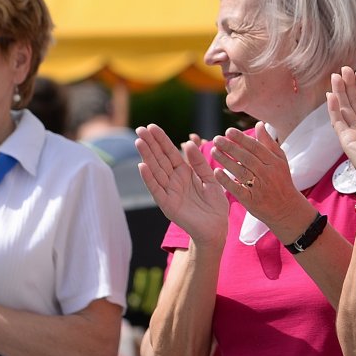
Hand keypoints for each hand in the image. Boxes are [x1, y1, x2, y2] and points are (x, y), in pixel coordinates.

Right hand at [136, 125, 230, 246]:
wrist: (216, 229)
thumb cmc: (214, 205)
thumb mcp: (210, 178)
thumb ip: (199, 162)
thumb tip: (187, 143)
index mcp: (184, 173)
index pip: (170, 152)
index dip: (161, 140)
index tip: (152, 126)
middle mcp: (174, 180)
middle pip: (160, 159)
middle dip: (150, 144)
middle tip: (140, 129)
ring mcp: (169, 192)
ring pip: (156, 170)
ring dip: (147, 156)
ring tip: (139, 142)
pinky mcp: (167, 204)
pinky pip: (156, 189)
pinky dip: (149, 178)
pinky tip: (142, 166)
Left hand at [212, 126, 315, 239]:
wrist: (287, 209)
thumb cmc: (281, 181)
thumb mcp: (280, 161)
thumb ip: (268, 143)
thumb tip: (259, 124)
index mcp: (274, 162)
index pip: (256, 147)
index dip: (241, 138)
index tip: (228, 131)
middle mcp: (268, 174)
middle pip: (246, 158)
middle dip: (231, 147)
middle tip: (217, 139)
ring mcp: (260, 188)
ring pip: (240, 171)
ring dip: (226, 160)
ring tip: (213, 151)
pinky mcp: (252, 201)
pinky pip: (237, 189)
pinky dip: (226, 181)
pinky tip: (216, 172)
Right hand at [326, 66, 355, 195]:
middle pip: (354, 103)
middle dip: (351, 85)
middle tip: (348, 67)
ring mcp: (353, 135)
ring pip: (344, 108)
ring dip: (341, 91)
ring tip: (338, 73)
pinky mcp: (346, 140)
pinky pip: (337, 121)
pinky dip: (333, 107)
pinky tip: (330, 93)